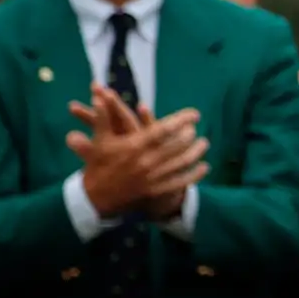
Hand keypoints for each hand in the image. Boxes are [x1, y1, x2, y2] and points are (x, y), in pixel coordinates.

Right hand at [68, 85, 207, 216]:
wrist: (94, 199)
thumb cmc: (98, 166)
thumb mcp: (100, 141)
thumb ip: (102, 118)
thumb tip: (99, 97)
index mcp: (134, 146)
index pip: (163, 129)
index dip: (181, 120)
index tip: (194, 114)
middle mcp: (146, 161)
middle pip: (177, 145)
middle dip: (190, 136)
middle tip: (198, 129)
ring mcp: (152, 178)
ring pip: (181, 163)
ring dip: (196, 153)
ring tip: (204, 144)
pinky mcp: (155, 191)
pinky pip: (180, 182)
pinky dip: (194, 175)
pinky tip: (204, 167)